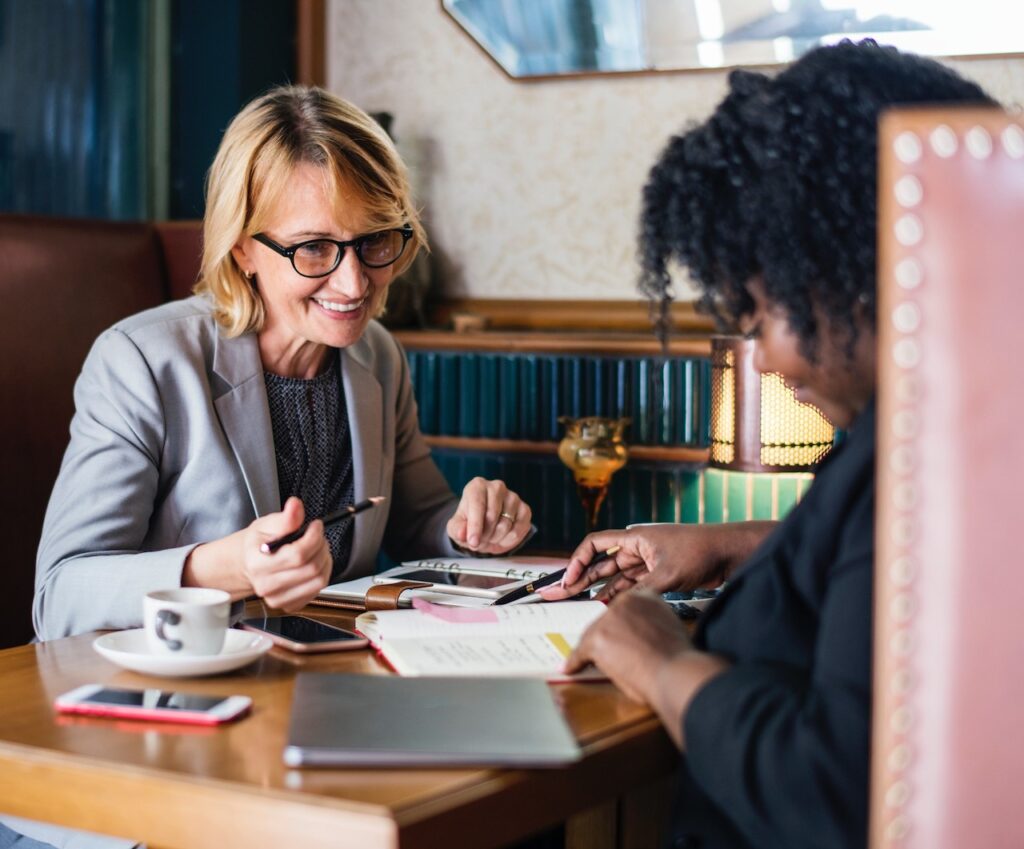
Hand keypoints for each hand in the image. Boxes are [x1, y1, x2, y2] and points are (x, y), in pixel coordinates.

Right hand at [184, 496, 331, 611]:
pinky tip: (312, 564)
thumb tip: (295, 505)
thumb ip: (285, 517)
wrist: (248, 564)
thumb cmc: (257, 544)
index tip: (316, 526)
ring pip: (319, 580)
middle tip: (317, 536)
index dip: (314, 537)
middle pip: (311, 568)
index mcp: (258, 564)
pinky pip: (318, 590)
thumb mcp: (267, 524)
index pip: (298, 554)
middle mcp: (266, 586)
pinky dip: (321, 574)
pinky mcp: (289, 606)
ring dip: (325, 561)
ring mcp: (278, 599)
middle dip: (321, 547)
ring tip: (317, 549)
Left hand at [446, 477, 531, 554]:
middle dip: (484, 535)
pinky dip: (508, 540)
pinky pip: (519, 530)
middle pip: (492, 515)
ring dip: (495, 538)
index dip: (475, 526)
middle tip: (479, 542)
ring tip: (489, 538)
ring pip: (506, 525)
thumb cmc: (468, 523)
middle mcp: (497, 487)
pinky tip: (501, 538)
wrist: (484, 526)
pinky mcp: (525, 509)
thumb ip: (457, 529)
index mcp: (477, 486)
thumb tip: (462, 534)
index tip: (473, 542)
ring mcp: (513, 497)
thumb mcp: (456, 527)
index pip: (477, 504)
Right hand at [541, 521, 774, 600]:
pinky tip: (606, 605)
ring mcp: (647, 561)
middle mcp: (637, 548)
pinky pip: (631, 585)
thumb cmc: (700, 552)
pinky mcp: (658, 574)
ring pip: (615, 576)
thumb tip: (619, 609)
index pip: (595, 544)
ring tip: (578, 604)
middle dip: (580, 578)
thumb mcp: (668, 574)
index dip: (577, 561)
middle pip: (601, 563)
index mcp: (635, 538)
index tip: (568, 580)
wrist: (729, 553)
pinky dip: (618, 594)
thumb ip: (641, 591)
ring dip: (598, 589)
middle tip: (560, 594)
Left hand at [564, 589, 727, 747]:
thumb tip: (639, 636)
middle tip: (607, 654)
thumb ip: (651, 624)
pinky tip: (572, 667)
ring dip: (591, 651)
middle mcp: (625, 601)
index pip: (622, 609)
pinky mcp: (598, 639)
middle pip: (604, 620)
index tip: (616, 636)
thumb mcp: (669, 628)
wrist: (675, 671)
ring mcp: (609, 619)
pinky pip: (580, 653)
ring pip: (591, 635)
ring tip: (592, 663)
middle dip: (605, 639)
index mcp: (645, 596)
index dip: (618, 627)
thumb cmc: (677, 658)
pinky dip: (575, 662)